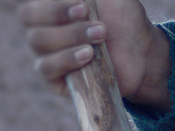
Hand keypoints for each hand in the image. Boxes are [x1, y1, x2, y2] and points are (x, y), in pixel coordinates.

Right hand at [18, 0, 170, 108]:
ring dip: (69, 37)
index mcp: (53, 7)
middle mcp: (45, 28)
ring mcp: (48, 54)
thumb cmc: (125, 22)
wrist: (144, 56)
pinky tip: (88, 56)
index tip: (84, 6)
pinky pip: (46, 68)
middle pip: (30, 18)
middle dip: (60, 16)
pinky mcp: (56, 79)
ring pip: (38, 41)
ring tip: (99, 38)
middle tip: (94, 20)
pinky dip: (66, 59)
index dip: (53, 4)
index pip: (34, 3)